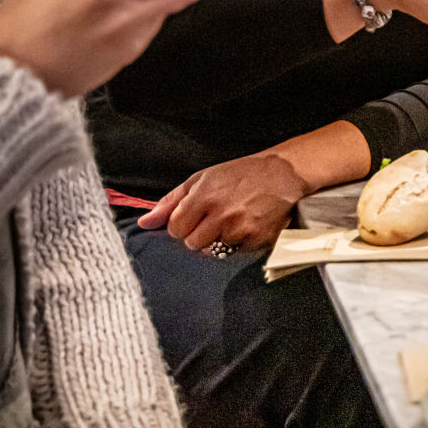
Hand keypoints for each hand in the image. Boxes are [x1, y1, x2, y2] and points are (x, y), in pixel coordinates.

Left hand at [137, 152, 308, 252]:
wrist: (283, 174)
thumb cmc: (241, 174)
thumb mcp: (203, 178)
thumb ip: (172, 201)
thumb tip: (144, 222)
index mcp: (204, 196)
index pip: (175, 228)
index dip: (182, 224)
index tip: (194, 216)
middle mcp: (221, 214)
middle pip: (192, 243)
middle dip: (198, 234)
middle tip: (214, 218)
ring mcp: (240, 230)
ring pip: (213, 250)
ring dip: (219, 239)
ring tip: (232, 220)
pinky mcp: (256, 241)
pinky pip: (235, 253)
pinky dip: (238, 243)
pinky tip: (246, 225)